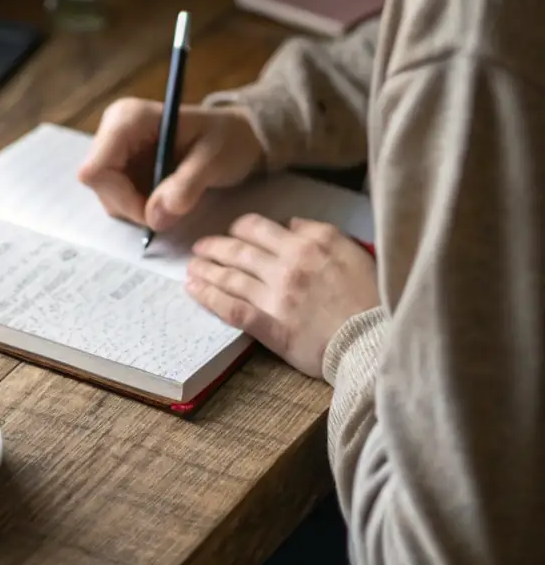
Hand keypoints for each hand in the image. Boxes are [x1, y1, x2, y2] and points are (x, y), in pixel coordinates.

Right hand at [78, 98, 263, 229]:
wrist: (238, 136)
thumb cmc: (228, 139)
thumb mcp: (215, 160)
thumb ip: (186, 186)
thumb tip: (154, 218)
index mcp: (128, 118)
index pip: (96, 169)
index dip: (120, 197)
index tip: (154, 211)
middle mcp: (114, 129)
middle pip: (99, 184)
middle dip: (131, 205)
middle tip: (169, 210)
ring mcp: (116, 147)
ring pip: (107, 193)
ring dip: (136, 207)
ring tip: (173, 200)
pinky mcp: (122, 163)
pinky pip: (117, 195)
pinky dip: (139, 206)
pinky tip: (166, 197)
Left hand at [186, 214, 379, 378]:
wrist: (373, 340)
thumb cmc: (368, 296)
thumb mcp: (350, 248)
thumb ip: (318, 231)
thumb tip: (290, 224)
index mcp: (305, 245)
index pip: (258, 228)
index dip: (239, 228)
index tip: (231, 232)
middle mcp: (285, 267)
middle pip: (238, 250)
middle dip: (214, 247)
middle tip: (198, 247)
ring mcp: (275, 297)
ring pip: (230, 277)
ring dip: (206, 270)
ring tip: (190, 268)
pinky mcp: (270, 327)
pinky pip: (232, 309)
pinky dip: (209, 297)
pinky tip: (194, 290)